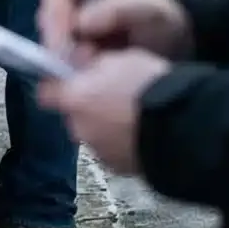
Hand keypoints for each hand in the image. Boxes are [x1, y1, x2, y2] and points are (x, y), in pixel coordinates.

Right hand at [37, 0, 192, 68]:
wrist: (175, 45)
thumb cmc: (162, 19)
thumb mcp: (149, 9)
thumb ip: (116, 10)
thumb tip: (79, 22)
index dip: (54, 10)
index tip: (64, 38)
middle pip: (48, 15)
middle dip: (58, 40)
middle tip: (75, 62)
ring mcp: (72, 25)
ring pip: (52, 39)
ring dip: (64, 57)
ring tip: (89, 68)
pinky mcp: (75, 49)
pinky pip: (61, 57)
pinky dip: (70, 67)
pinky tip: (87, 74)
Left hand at [37, 50, 171, 174]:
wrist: (182, 126)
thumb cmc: (149, 86)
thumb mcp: (120, 59)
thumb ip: (93, 66)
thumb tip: (82, 68)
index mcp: (74, 99)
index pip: (46, 93)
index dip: (55, 85)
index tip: (67, 80)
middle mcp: (78, 128)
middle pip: (74, 114)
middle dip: (87, 107)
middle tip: (113, 97)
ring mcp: (98, 151)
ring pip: (93, 134)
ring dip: (105, 126)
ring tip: (133, 117)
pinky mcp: (118, 169)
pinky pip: (112, 151)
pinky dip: (121, 143)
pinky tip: (142, 134)